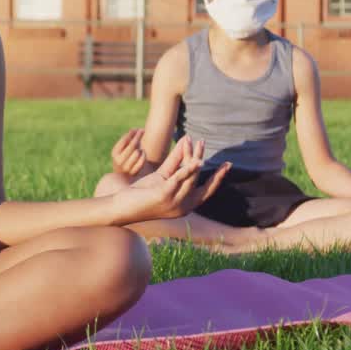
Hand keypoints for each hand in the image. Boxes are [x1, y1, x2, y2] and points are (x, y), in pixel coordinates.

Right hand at [111, 128, 146, 177]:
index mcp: (114, 153)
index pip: (124, 140)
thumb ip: (128, 140)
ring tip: (139, 149)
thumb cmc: (124, 158)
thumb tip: (135, 130)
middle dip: (138, 136)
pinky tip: (142, 153)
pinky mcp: (133, 173)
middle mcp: (118, 161)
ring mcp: (126, 168)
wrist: (123, 176)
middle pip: (132, 145)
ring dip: (140, 148)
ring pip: (137, 152)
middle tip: (142, 130)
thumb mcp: (122, 149)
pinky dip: (143, 155)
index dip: (131, 133)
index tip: (136, 128)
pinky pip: (142, 160)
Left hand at [113, 136, 228, 221]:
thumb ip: (174, 163)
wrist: (122, 208)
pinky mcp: (164, 195)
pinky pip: (179, 178)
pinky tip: (194, 158)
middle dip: (201, 158)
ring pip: (190, 176)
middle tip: (203, 142)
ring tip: (195, 141)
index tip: (228, 165)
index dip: (218, 178)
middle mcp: (184, 207)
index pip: (208, 191)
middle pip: (198, 178)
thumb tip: (186, 146)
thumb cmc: (141, 195)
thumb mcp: (161, 178)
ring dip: (193, 157)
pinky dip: (188, 167)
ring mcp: (175, 203)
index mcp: (186, 206)